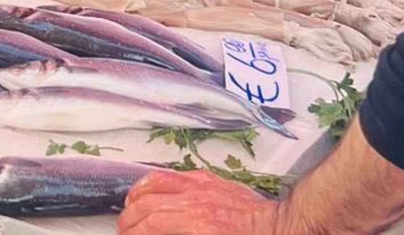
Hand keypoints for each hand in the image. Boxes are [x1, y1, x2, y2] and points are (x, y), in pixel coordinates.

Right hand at [118, 171, 280, 234]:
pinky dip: (150, 182)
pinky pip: (170, 175)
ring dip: (134, 198)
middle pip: (146, 206)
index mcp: (198, 226)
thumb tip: (157, 233)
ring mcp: (199, 186)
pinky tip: (144, 191)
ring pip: (153, 185)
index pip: (150, 226)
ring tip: (127, 211)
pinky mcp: (205, 178)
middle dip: (128, 220)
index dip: (133, 234)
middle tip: (123, 231)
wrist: (280, 228)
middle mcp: (194, 203)